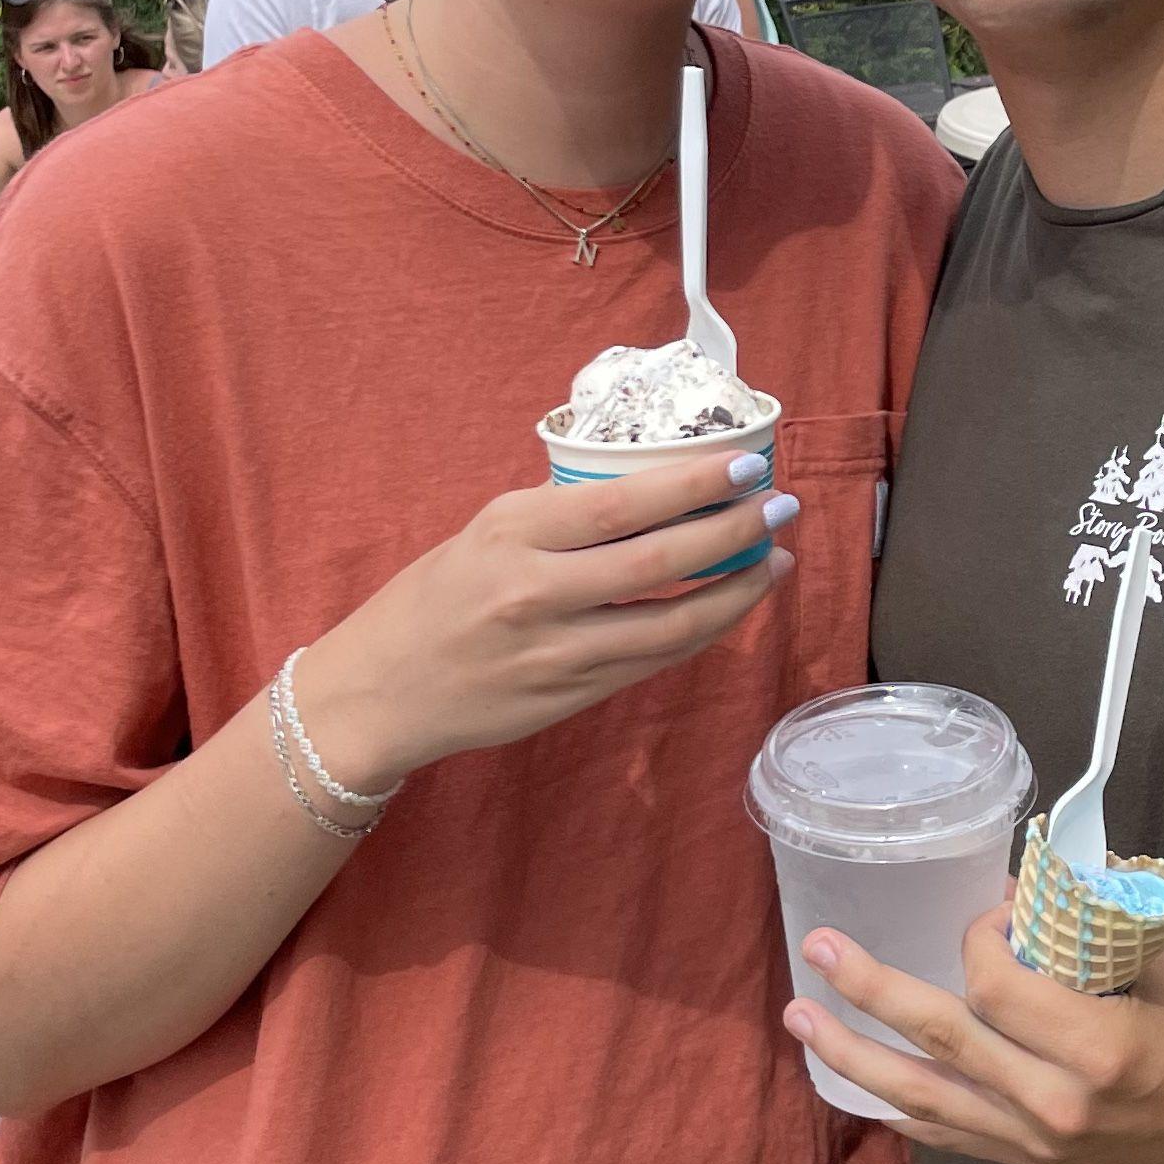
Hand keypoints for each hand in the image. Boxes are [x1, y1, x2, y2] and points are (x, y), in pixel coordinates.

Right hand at [295, 446, 798, 793]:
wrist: (381, 694)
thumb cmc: (432, 600)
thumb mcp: (483, 533)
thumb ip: (557, 516)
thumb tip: (648, 491)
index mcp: (512, 535)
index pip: (621, 504)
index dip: (693, 486)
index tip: (746, 467)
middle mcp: (537, 594)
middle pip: (660, 563)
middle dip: (735, 532)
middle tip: (782, 508)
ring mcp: (559, 653)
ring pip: (672, 625)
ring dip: (736, 593)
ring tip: (776, 562)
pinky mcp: (572, 697)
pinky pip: (654, 661)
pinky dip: (702, 632)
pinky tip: (730, 607)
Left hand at [787, 922, 1163, 1163]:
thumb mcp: (1153, 963)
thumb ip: (1077, 930)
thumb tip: (1003, 887)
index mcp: (1096, 1049)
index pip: (995, 988)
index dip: (979, 938)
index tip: (995, 916)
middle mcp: (1055, 1105)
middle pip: (940, 1042)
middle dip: (870, 991)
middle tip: (819, 950)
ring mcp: (1036, 1144)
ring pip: (923, 1099)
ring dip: (853, 1056)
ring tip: (800, 1019)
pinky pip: (944, 1136)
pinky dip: (895, 1108)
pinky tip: (851, 1081)